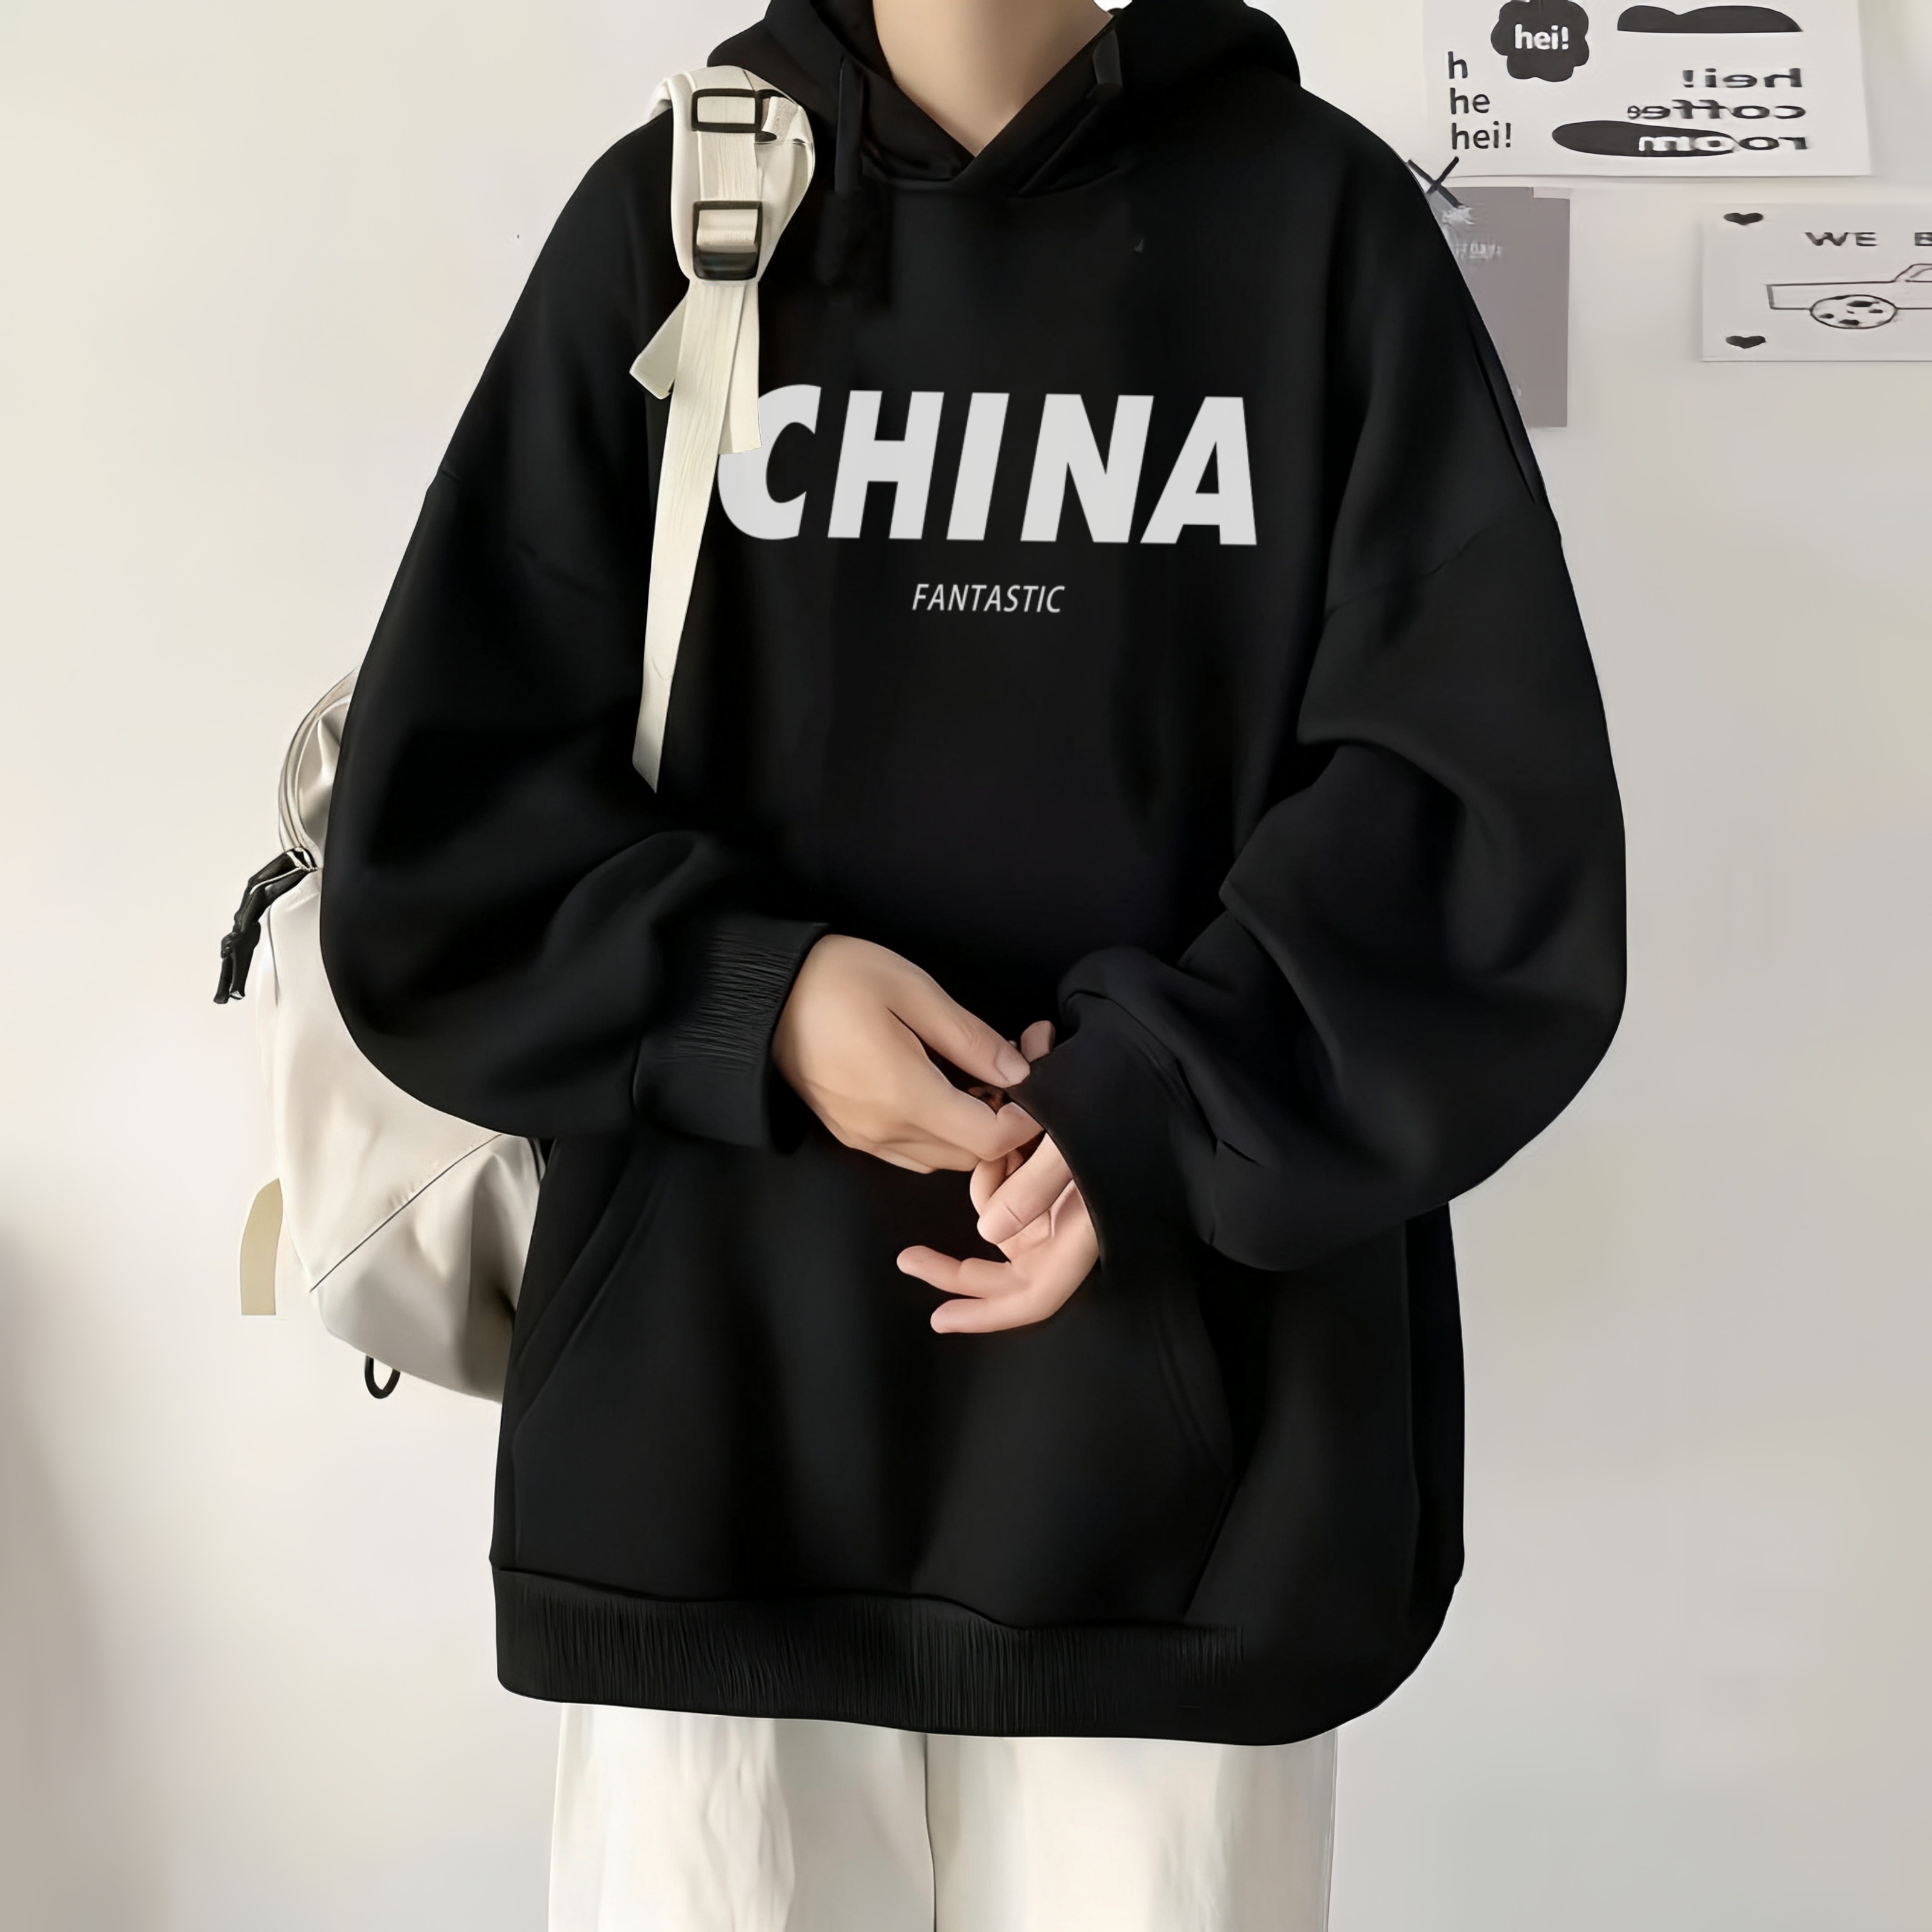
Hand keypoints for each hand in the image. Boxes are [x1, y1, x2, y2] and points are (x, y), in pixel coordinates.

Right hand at [772, 935, 1039, 1173]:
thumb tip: (1019, 1072)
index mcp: (904, 1096)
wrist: (760, 995)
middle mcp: (885, 1131)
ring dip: (972, 1130)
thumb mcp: (913, 990)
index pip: (990, 1141)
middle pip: (971, 1157)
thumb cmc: (836, 979)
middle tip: (1012, 1067)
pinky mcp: (851, 1134)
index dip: (1026, 1120)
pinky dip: (941, 1133)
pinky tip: (943, 1088)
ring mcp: (865, 1139)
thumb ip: (970, 1038)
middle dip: (1004, 1123)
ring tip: (979, 1075)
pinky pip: (912, 1152)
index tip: (1034, 1078)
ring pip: (943, 1159)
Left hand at [898, 1022, 1100, 1333]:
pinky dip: (997, 1155)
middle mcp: (1067, 1226)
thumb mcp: (1070, 1145)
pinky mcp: (1048, 1173)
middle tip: (910, 1256)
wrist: (1139, 1062)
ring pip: (999, 1213)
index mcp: (1079, 1232)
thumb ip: (1032, 1189)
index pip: (1035, 1295)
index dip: (989, 1315)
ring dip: (985, 1177)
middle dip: (958, 1266)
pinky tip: (1005, 1107)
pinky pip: (1008, 1178)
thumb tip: (987, 1234)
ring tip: (997, 1116)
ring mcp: (1057, 1202)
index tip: (940, 1319)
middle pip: (1007, 1268)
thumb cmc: (1114, 1103)